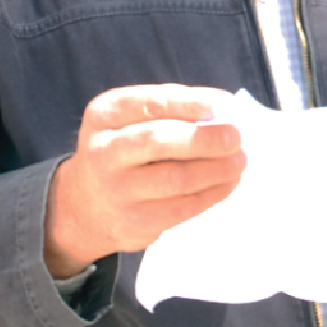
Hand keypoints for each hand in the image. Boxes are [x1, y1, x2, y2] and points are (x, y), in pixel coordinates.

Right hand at [44, 84, 245, 277]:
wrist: (86, 204)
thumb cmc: (124, 148)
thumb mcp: (129, 118)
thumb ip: (170, 108)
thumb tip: (223, 109)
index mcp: (105, 114)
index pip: (153, 104)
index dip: (193, 103)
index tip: (225, 104)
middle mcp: (103, 151)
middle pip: (159, 141)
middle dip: (205, 138)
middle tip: (236, 136)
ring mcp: (116, 191)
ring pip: (176, 179)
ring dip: (217, 169)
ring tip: (240, 160)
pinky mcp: (135, 223)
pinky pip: (182, 208)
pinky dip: (213, 193)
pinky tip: (229, 182)